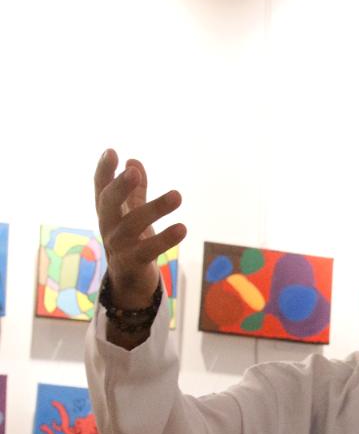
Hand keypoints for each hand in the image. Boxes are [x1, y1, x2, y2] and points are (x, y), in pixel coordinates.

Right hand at [94, 149, 185, 308]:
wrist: (129, 281)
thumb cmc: (131, 240)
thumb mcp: (132, 213)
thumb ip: (135, 190)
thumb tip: (134, 161)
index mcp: (107, 211)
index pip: (101, 187)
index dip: (104, 170)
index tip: (112, 152)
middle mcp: (108, 226)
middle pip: (109, 203)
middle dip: (120, 187)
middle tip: (134, 172)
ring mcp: (118, 246)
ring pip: (133, 225)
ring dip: (155, 209)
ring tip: (177, 195)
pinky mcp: (133, 263)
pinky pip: (149, 250)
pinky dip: (166, 239)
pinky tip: (182, 228)